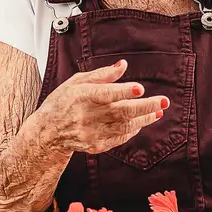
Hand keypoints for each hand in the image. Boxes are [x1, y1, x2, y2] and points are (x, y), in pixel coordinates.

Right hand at [38, 60, 164, 154]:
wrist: (47, 132)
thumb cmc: (63, 101)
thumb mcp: (77, 82)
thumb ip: (102, 75)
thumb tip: (123, 66)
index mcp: (81, 96)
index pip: (105, 94)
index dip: (123, 91)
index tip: (139, 88)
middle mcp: (86, 116)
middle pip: (120, 112)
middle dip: (145, 106)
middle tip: (163, 101)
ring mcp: (91, 133)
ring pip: (124, 126)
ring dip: (144, 118)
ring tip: (158, 110)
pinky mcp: (95, 145)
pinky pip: (120, 138)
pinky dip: (133, 129)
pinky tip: (142, 121)